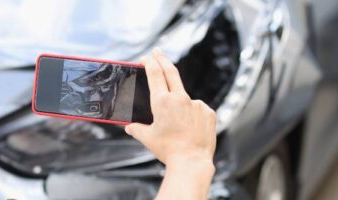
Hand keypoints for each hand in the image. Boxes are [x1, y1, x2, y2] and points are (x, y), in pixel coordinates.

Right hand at [125, 48, 216, 166]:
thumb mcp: (148, 138)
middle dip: (162, 59)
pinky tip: (189, 129)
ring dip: (178, 105)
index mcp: (162, 102)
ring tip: (176, 126)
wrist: (191, 162)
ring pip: (184, 98)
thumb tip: (129, 127)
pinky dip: (191, 115)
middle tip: (158, 52)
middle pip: (171, 72)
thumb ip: (137, 129)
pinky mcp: (208, 112)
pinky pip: (197, 109)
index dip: (150, 62)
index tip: (147, 57)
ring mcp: (196, 104)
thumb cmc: (168, 150)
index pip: (155, 73)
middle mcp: (180, 98)